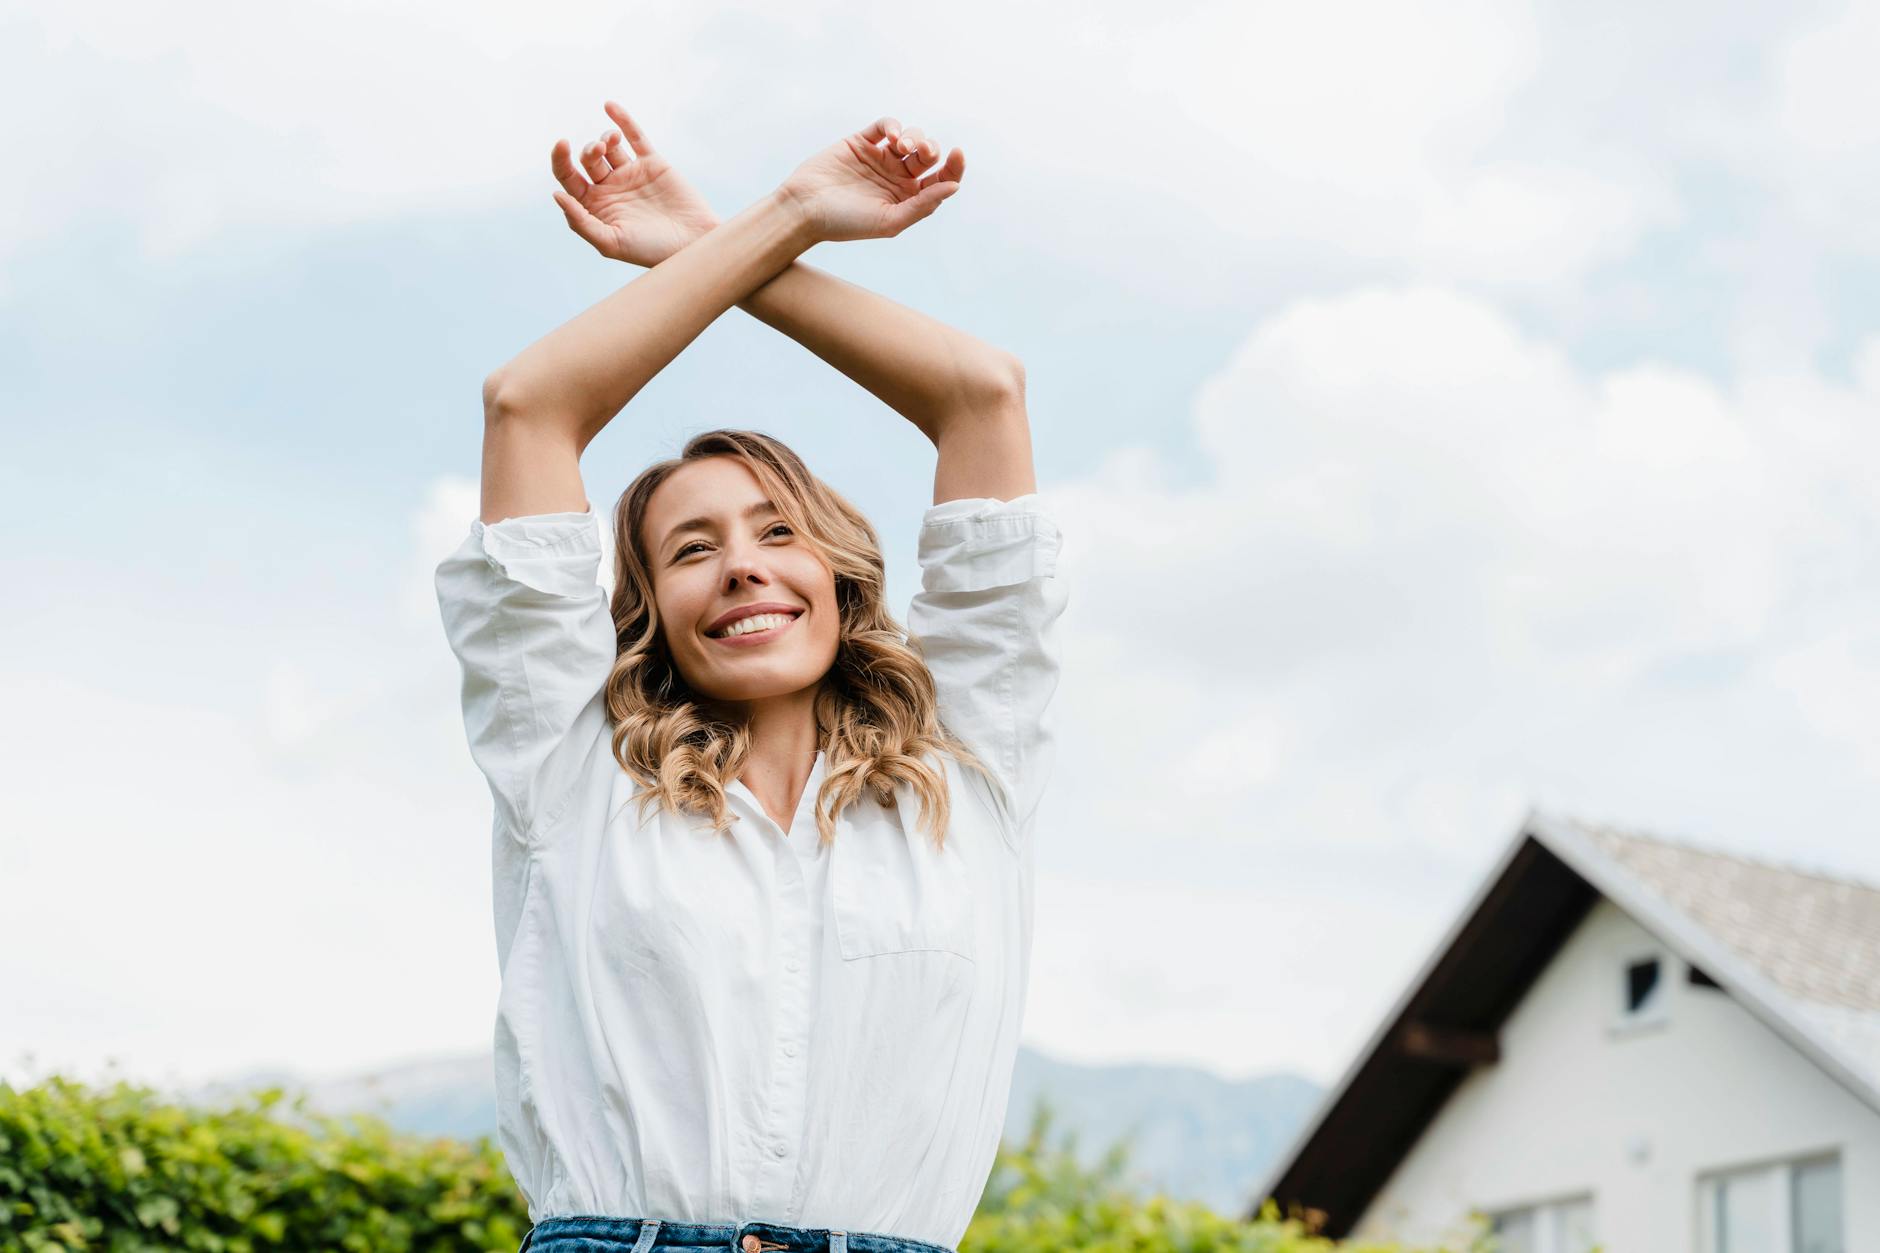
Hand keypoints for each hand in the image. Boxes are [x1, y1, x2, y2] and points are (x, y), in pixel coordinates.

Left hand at [549, 101, 721, 266]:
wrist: (693, 243)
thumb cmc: (650, 250)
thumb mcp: (610, 242)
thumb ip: (580, 221)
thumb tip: (556, 194)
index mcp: (595, 207)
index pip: (568, 178)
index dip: (560, 160)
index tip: (562, 145)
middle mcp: (611, 188)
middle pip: (588, 159)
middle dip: (588, 150)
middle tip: (598, 151)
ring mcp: (632, 174)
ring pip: (609, 145)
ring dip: (605, 137)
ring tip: (610, 142)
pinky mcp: (653, 164)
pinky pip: (635, 137)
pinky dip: (622, 120)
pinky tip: (609, 105)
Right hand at [777, 117, 963, 243]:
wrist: (805, 208)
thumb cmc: (845, 222)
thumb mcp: (889, 221)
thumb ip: (923, 205)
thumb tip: (954, 187)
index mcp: (908, 198)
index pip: (940, 179)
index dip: (954, 166)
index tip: (958, 154)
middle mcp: (897, 177)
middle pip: (928, 155)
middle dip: (931, 149)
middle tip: (922, 153)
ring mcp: (880, 158)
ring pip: (911, 137)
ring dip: (914, 137)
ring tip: (901, 146)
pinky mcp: (862, 142)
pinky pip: (885, 125)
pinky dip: (893, 125)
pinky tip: (891, 135)